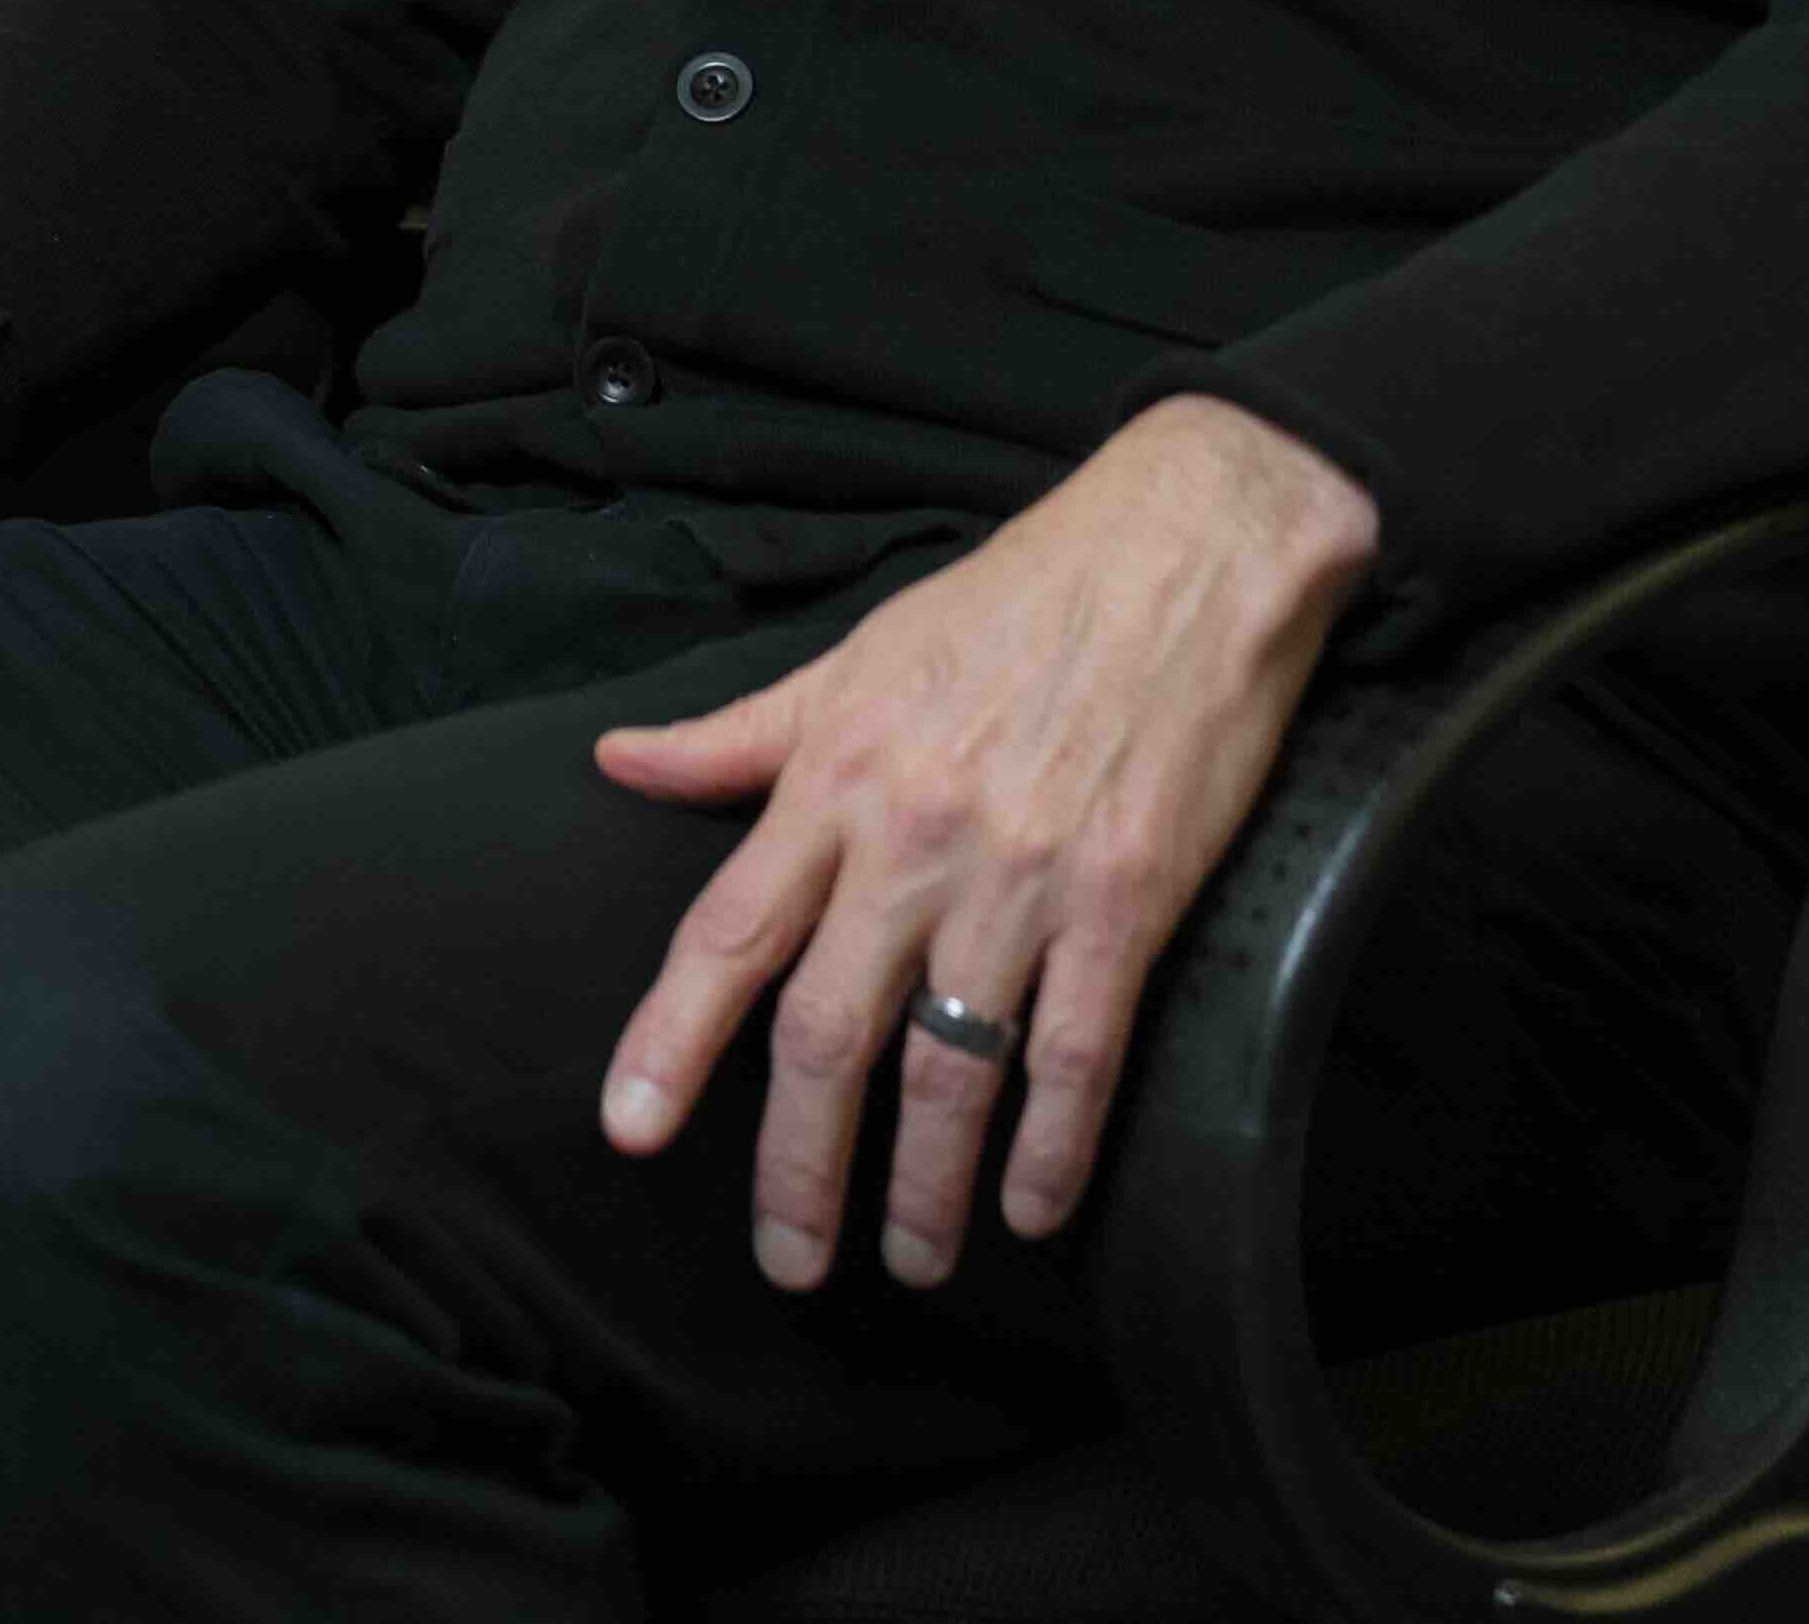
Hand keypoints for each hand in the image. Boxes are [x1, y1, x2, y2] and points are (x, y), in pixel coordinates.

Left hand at [587, 394, 1381, 1292]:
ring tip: (914, 1260)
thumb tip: (620, 759)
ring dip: (923, 1188)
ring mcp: (1023, 877)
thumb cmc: (1017, 598)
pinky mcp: (1126, 900)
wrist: (1187, 549)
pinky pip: (1077, 1055)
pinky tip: (1030, 1208)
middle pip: (827, 1035)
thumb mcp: (858, 654)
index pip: (727, 931)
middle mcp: (915, 840)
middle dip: (798, 1168)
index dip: (670, 1039)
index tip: (628, 1127)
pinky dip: (1051, 1149)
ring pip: (949, 1069)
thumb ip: (742, 735)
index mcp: (838, 779)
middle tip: (788, 1260)